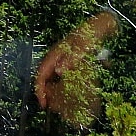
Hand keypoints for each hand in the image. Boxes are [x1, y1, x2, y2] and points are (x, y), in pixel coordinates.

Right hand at [34, 11, 118, 125]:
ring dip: (50, 88)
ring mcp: (60, 58)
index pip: (41, 73)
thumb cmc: (87, 38)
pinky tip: (65, 90)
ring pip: (50, 75)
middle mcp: (55, 57)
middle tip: (47, 105)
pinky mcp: (67, 60)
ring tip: (54, 102)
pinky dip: (58, 84)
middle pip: (43, 75)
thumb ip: (69, 60)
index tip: (43, 102)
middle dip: (43, 91)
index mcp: (54, 55)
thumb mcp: (80, 49)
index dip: (39, 88)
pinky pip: (58, 74)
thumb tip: (57, 71)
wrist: (96, 29)